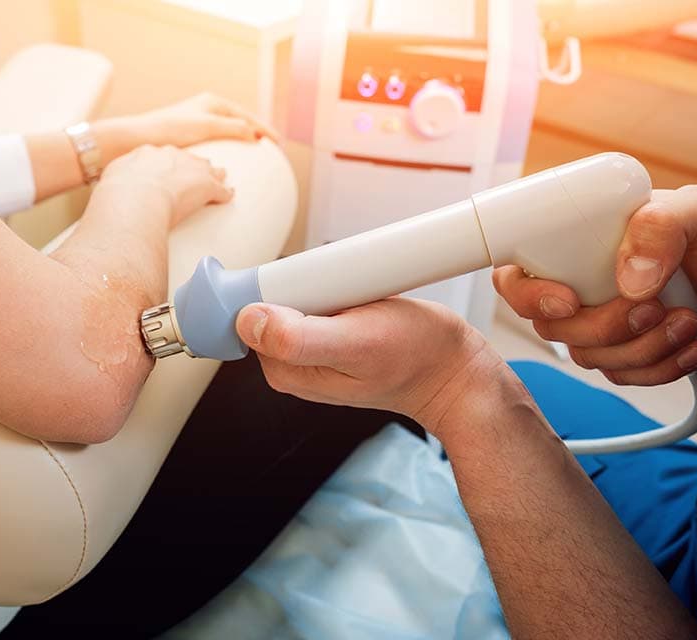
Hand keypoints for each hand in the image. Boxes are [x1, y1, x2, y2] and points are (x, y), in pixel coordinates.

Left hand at [95, 93, 278, 161]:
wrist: (137, 138)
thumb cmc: (170, 129)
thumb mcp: (206, 126)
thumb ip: (232, 127)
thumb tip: (253, 133)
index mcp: (212, 102)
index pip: (246, 116)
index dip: (263, 129)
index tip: (278, 142)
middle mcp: (205, 109)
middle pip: (239, 121)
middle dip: (256, 132)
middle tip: (271, 146)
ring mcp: (196, 122)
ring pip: (228, 131)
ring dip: (242, 140)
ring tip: (254, 153)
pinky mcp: (188, 136)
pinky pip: (216, 141)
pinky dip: (228, 148)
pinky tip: (227, 160)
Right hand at [99, 144, 232, 226]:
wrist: (135, 198)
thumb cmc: (119, 192)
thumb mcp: (114, 179)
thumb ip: (119, 178)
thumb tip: (114, 189)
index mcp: (151, 152)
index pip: (165, 155)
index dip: (169, 163)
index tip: (169, 170)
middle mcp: (175, 156)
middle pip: (190, 158)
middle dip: (194, 166)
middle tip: (196, 174)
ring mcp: (193, 169)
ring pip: (210, 170)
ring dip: (214, 175)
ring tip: (220, 180)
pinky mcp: (207, 186)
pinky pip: (222, 190)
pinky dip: (225, 194)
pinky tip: (228, 197)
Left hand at [235, 298, 505, 425]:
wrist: (452, 369)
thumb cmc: (413, 357)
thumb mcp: (356, 343)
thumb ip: (298, 338)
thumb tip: (247, 320)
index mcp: (285, 369)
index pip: (245, 319)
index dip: (263, 290)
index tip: (303, 284)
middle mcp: (291, 362)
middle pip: (266, 303)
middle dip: (297, 283)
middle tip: (339, 290)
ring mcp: (311, 349)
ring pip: (292, 296)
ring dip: (317, 282)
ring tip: (353, 295)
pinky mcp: (331, 333)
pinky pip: (315, 298)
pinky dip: (331, 286)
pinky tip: (357, 296)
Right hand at [494, 185, 696, 385]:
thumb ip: (661, 227)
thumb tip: (627, 280)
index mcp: (575, 244)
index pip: (515, 275)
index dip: (527, 296)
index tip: (568, 301)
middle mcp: (578, 284)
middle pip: (551, 327)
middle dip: (604, 327)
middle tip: (653, 308)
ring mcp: (599, 321)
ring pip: (588, 357)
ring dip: (641, 348)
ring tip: (687, 321)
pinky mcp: (626, 353)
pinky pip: (621, 377)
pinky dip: (659, 368)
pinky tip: (691, 345)